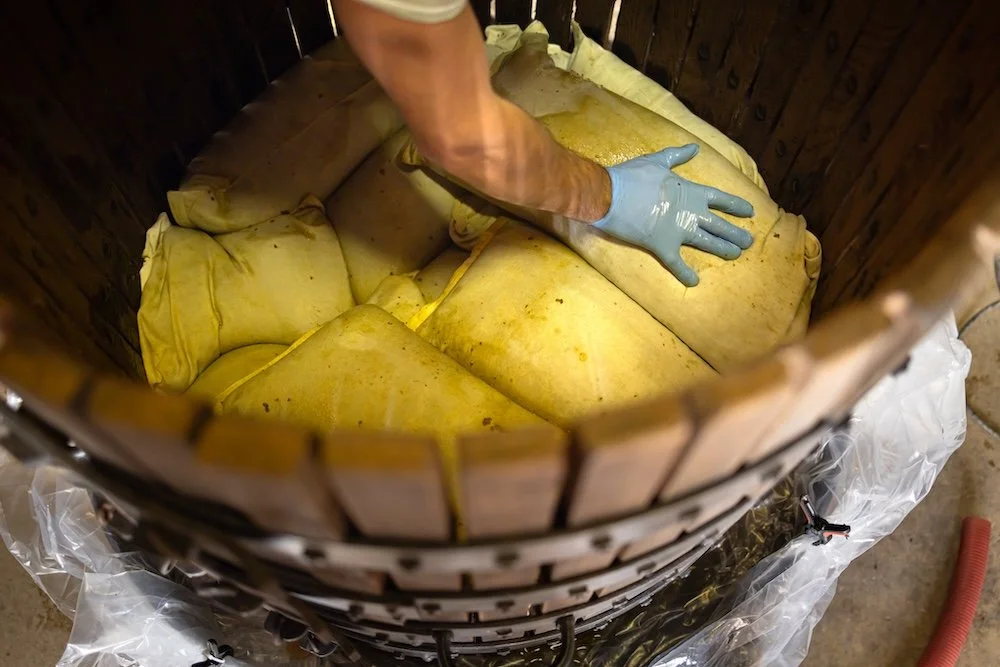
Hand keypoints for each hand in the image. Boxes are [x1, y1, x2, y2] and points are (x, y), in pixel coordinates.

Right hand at [592, 144, 753, 286]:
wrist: (611, 195)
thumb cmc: (633, 176)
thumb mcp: (658, 160)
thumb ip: (678, 156)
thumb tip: (695, 147)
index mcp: (691, 192)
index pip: (721, 200)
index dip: (737, 206)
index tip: (750, 212)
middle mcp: (691, 213)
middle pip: (720, 225)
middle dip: (736, 234)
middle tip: (749, 242)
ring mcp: (679, 231)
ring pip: (708, 243)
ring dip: (723, 250)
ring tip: (735, 255)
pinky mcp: (663, 246)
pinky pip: (677, 264)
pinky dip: (685, 274)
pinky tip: (694, 282)